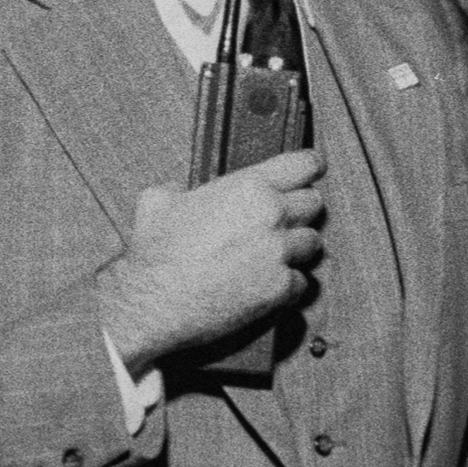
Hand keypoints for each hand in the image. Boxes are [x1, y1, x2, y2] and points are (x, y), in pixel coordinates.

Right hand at [98, 147, 326, 373]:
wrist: (153, 302)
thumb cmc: (156, 253)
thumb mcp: (159, 202)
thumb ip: (180, 190)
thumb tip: (179, 192)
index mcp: (249, 187)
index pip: (304, 164)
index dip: (310, 167)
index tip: (313, 171)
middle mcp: (272, 215)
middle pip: (314, 203)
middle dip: (300, 211)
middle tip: (281, 222)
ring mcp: (280, 253)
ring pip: (312, 243)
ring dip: (297, 249)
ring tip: (272, 256)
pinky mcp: (281, 288)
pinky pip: (302, 282)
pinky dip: (288, 285)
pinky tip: (265, 285)